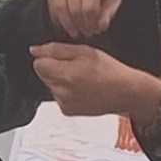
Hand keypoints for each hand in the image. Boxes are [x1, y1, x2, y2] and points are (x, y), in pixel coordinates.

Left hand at [29, 42, 160, 120]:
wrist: (125, 92)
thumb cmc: (110, 70)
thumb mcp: (85, 51)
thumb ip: (56, 49)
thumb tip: (34, 50)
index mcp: (65, 75)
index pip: (38, 64)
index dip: (49, 57)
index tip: (63, 57)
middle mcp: (62, 93)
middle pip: (43, 75)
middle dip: (55, 68)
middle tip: (76, 66)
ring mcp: (64, 104)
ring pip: (50, 85)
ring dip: (60, 79)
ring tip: (81, 77)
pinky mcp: (67, 111)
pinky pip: (58, 96)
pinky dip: (66, 91)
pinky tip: (82, 88)